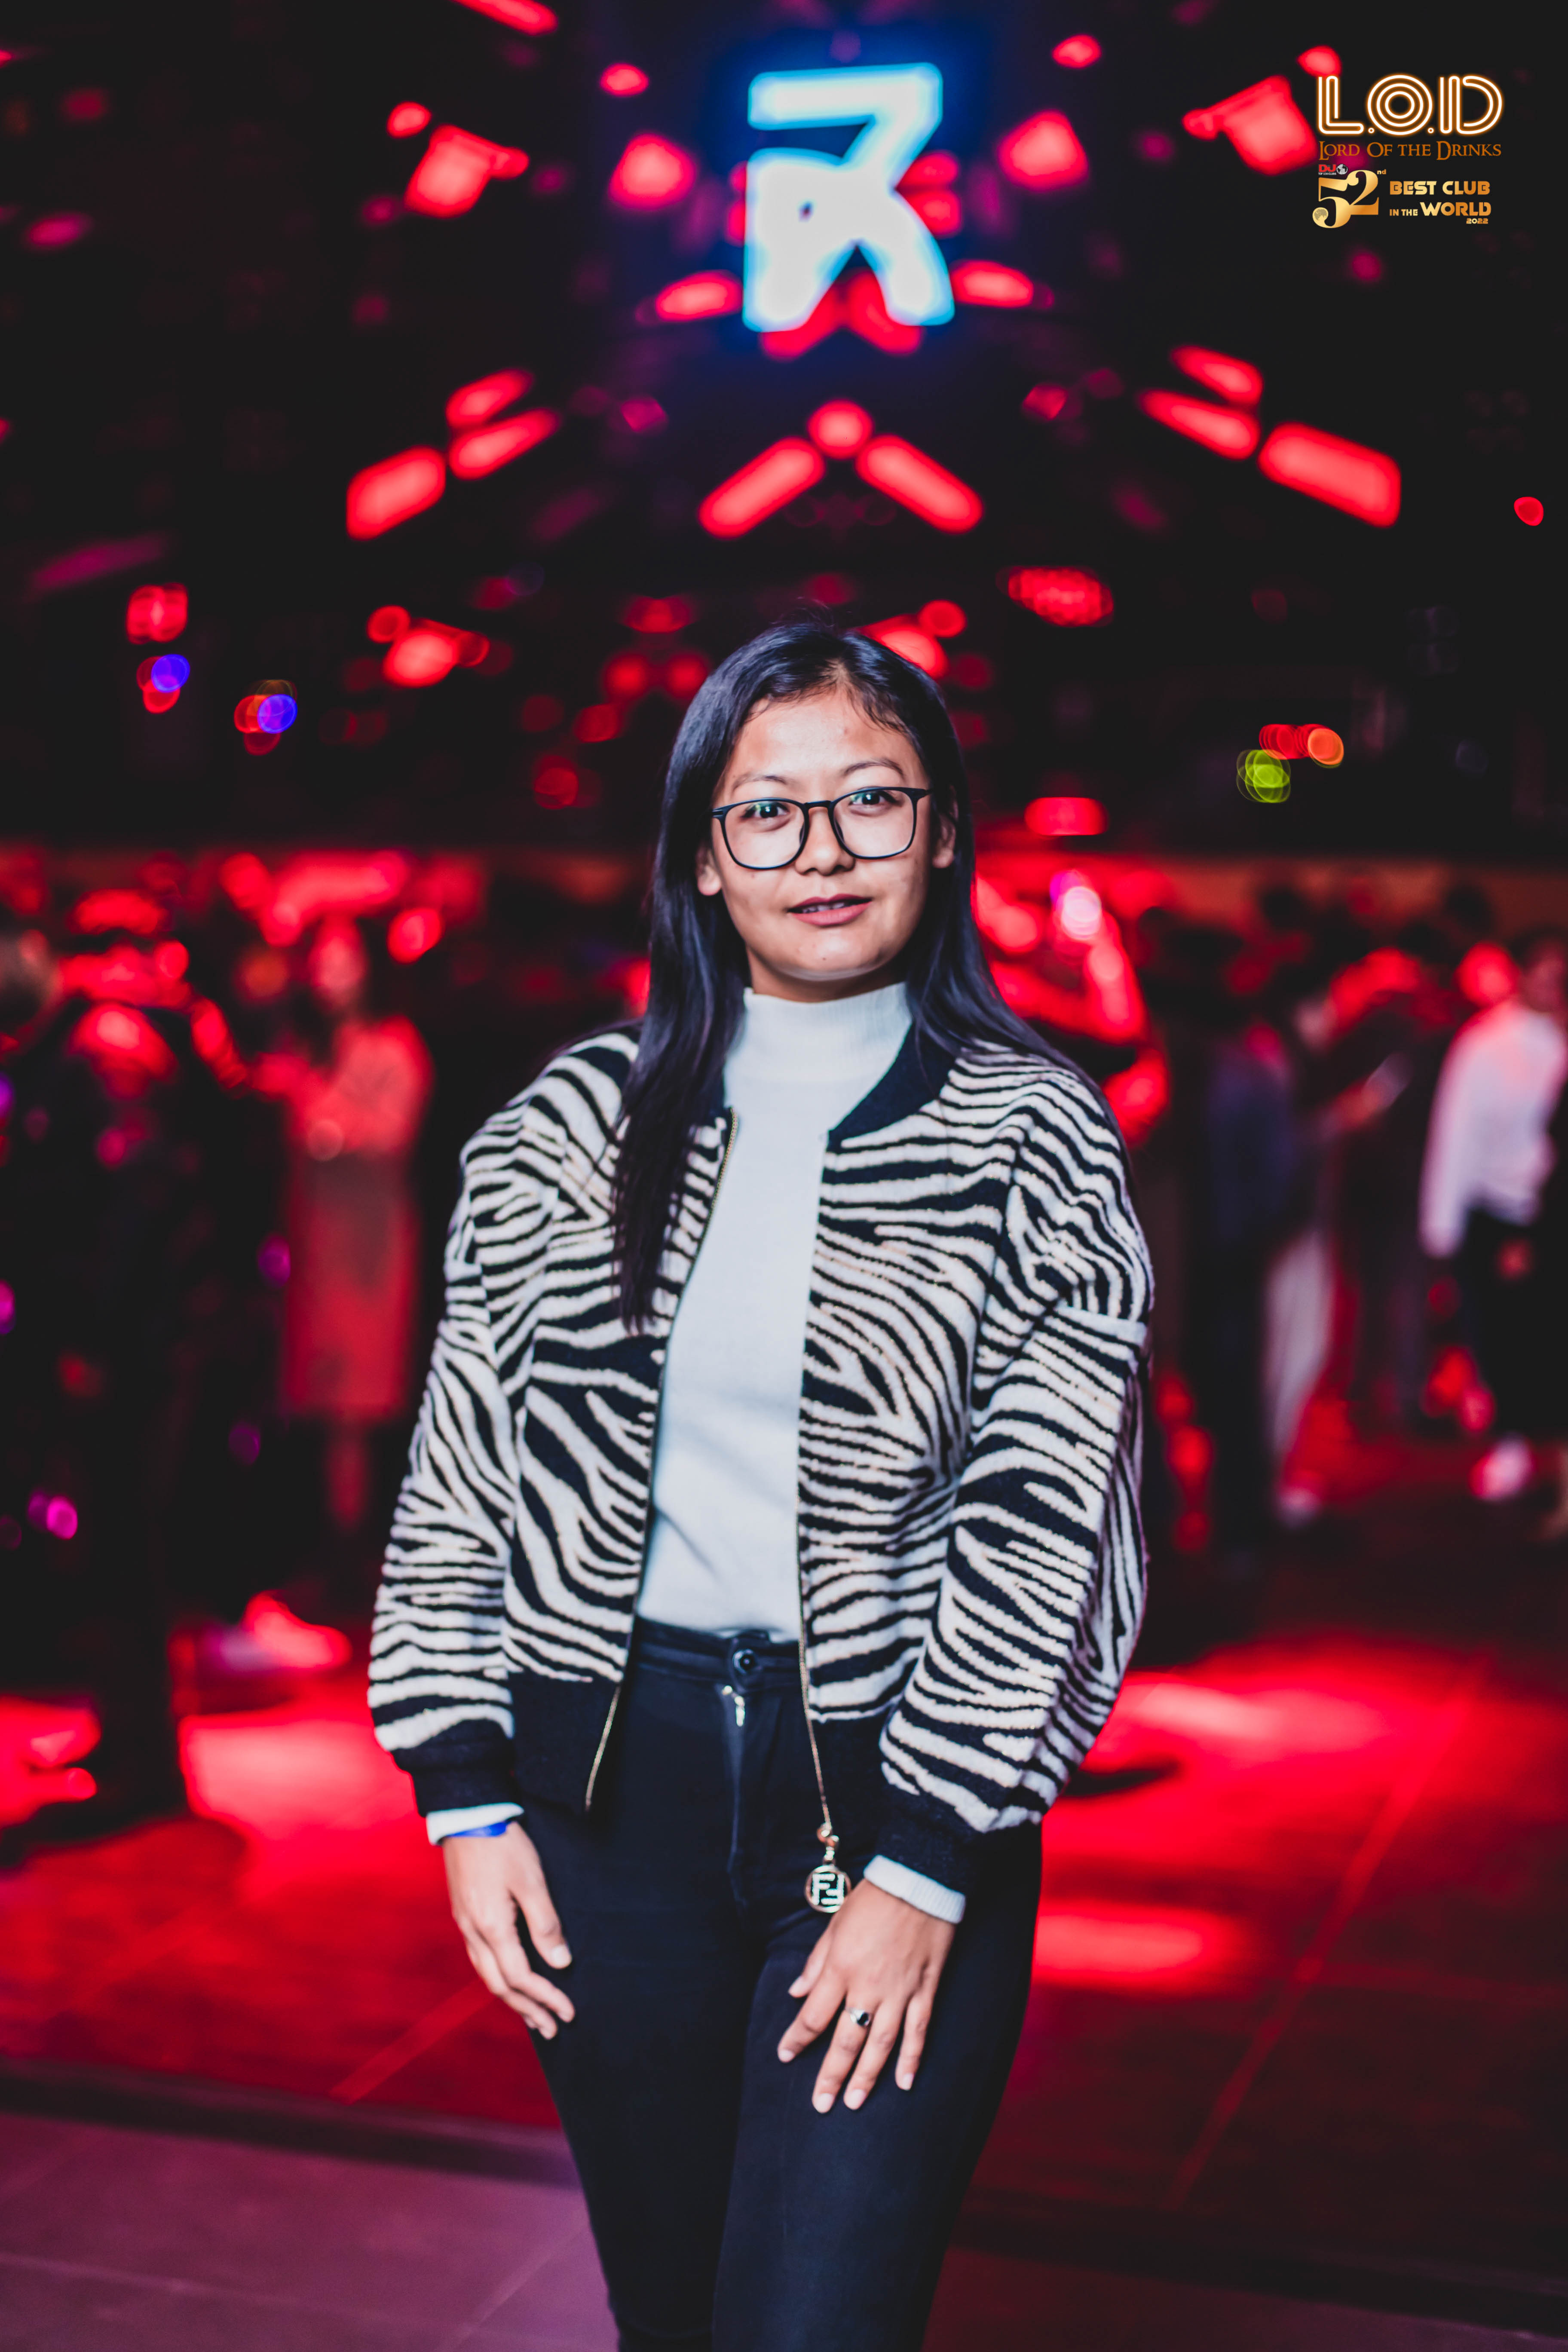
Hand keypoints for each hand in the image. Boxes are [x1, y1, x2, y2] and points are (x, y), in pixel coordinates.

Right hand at [442, 1822, 574, 2036]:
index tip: (567, 2012)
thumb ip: (546, 1924)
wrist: (468, 1815)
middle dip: (527, 2010)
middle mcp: (473, 1932)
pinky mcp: (464, 1914)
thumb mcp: (532, 1881)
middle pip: (500, 1985)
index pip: (521, 1976)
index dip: (545, 1997)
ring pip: (486, 1975)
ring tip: (533, 2015)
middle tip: (551, 2028)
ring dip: (511, 1998)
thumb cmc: (503, 1843)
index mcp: (492, 1926)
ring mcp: (465, 1924)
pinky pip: (480, 1959)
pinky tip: (509, 1979)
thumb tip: (560, 1962)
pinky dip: (498, 1978)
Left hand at [777, 1879, 954, 2112]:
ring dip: (867, 2076)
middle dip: (831, 2075)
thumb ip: (816, 1962)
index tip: (785, 2056)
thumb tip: (796, 1993)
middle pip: (846, 2040)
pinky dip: (911, 2059)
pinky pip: (918, 2031)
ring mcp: (900, 1991)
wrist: (920, 1879)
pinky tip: (904, 2083)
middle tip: (820, 2104)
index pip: (813, 2016)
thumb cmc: (873, 1899)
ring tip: (855, 2103)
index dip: (797, 2039)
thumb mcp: (835, 1924)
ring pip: (881, 2044)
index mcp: (840, 1968)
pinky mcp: (925, 1989)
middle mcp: (868, 1986)